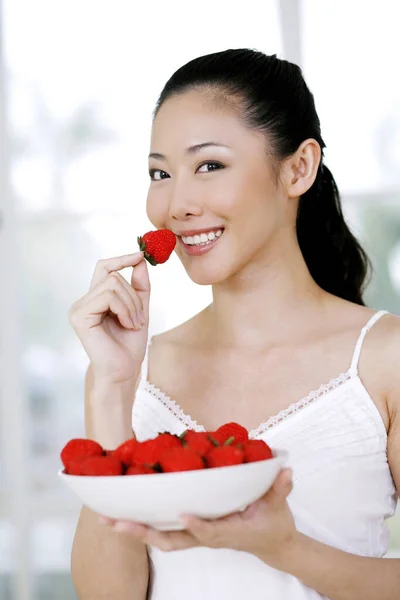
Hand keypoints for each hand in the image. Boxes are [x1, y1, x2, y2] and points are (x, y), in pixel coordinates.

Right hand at [68, 252, 149, 384]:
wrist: (124, 370)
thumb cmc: (129, 345)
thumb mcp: (140, 309)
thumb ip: (140, 285)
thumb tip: (140, 259)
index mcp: (95, 299)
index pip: (104, 267)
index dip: (122, 258)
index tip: (141, 254)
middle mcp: (84, 301)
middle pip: (114, 275)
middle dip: (134, 295)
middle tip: (140, 318)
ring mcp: (78, 308)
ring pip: (113, 284)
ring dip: (132, 305)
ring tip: (134, 324)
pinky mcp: (79, 316)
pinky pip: (108, 296)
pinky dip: (124, 309)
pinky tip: (127, 325)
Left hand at [99, 468, 296, 565]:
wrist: (273, 545)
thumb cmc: (275, 524)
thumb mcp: (280, 506)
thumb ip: (280, 488)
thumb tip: (286, 469)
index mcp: (230, 532)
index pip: (211, 532)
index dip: (198, 525)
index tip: (182, 515)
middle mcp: (209, 536)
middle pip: (173, 540)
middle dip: (145, 533)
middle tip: (117, 523)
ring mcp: (200, 535)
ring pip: (164, 538)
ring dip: (137, 530)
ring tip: (108, 520)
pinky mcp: (194, 531)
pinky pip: (167, 530)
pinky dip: (146, 523)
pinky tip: (126, 513)